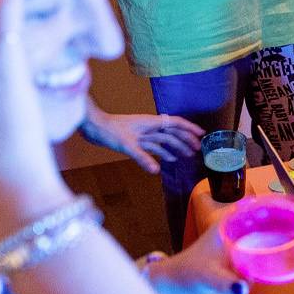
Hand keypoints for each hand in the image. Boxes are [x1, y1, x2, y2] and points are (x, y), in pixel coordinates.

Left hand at [81, 108, 204, 173]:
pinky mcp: (135, 140)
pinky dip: (162, 152)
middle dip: (186, 140)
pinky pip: (153, 146)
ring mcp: (142, 133)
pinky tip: (168, 160)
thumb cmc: (107, 130)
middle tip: (198, 150)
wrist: (92, 126)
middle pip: (172, 132)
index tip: (202, 135)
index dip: (189, 129)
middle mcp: (149, 126)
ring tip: (187, 156)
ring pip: (164, 140)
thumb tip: (156, 171)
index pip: (175, 123)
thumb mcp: (125, 144)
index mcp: (150, 123)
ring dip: (176, 147)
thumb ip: (142, 157)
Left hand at [147, 227, 293, 293]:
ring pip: (286, 247)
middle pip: (285, 229)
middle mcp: (249, 231)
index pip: (271, 209)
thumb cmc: (190, 274)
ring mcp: (253, 248)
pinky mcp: (256, 266)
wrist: (181, 288)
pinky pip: (280, 265)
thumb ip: (223, 282)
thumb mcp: (206, 276)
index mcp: (237, 222)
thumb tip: (242, 290)